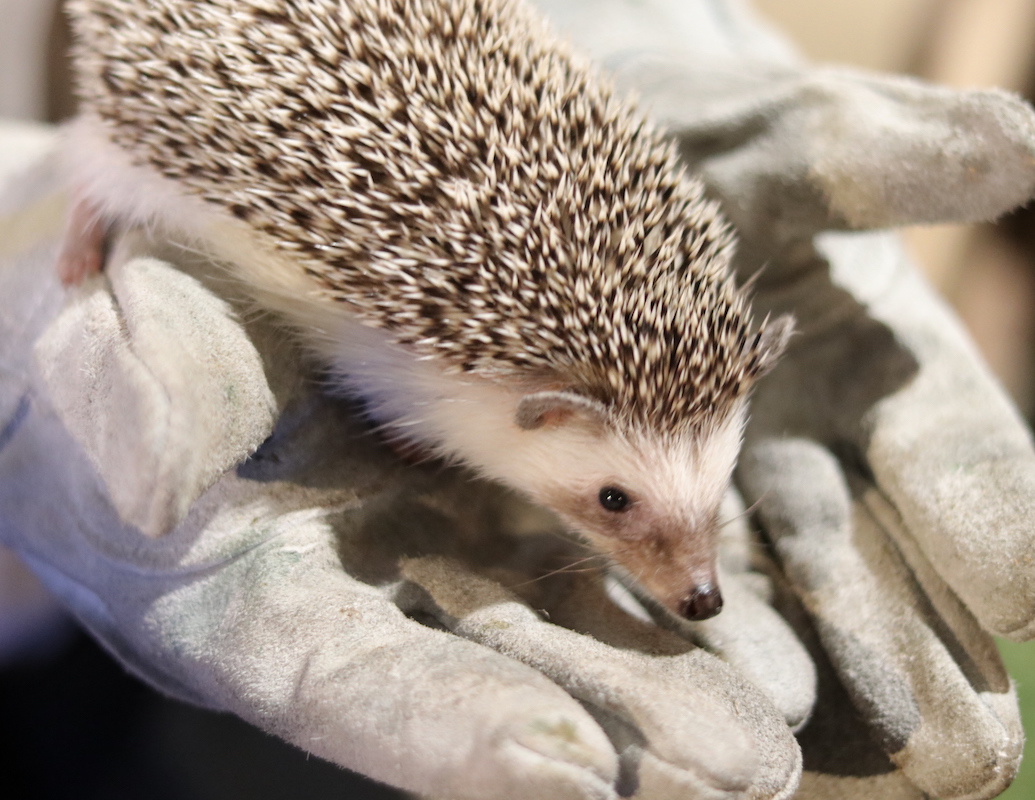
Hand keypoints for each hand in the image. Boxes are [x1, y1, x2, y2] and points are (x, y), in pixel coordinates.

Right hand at [0, 121, 803, 799]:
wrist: (177, 279)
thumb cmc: (110, 338)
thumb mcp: (97, 364)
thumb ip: (134, 409)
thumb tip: (165, 483)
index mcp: (255, 605)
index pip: (360, 691)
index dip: (459, 738)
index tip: (575, 776)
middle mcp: (367, 596)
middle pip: (499, 685)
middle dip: (620, 732)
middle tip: (741, 774)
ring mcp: (441, 544)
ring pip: (564, 623)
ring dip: (670, 678)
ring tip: (774, 727)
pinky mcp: (496, 484)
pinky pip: (589, 534)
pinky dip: (662, 568)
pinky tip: (735, 600)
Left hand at [531, 1, 1034, 797]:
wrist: (554, 175)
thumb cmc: (697, 149)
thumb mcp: (771, 143)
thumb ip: (873, 158)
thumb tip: (1021, 153)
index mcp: (867, 380)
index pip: (951, 461)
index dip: (994, 518)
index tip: (1034, 582)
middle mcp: (793, 466)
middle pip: (860, 581)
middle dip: (900, 660)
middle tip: (956, 753)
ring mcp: (688, 504)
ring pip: (741, 619)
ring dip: (775, 693)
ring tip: (785, 763)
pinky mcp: (581, 519)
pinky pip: (601, 596)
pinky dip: (624, 663)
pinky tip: (633, 737)